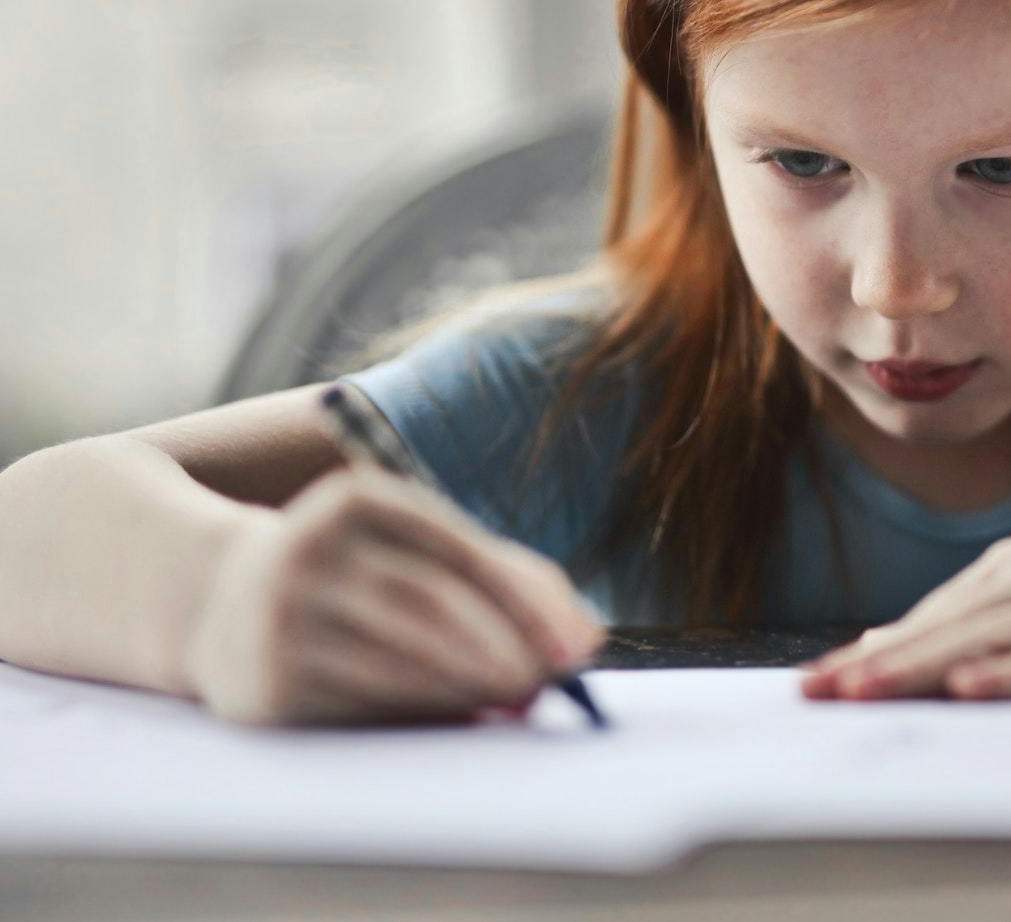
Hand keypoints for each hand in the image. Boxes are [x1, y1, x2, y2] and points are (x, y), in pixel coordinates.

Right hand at [183, 464, 605, 726]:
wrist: (219, 601)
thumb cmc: (358, 572)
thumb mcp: (417, 548)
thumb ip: (508, 579)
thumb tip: (586, 639)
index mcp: (356, 500)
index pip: (457, 549)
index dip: (525, 601)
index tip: (576, 648)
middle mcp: (308, 549)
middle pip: (430, 606)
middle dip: (504, 650)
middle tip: (551, 683)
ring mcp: (279, 618)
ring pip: (400, 661)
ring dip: (472, 688)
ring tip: (518, 699)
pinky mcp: (266, 685)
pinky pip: (365, 706)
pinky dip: (424, 716)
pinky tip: (462, 716)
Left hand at [797, 520, 1010, 700]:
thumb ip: (979, 620)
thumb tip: (886, 645)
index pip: (928, 618)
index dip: (868, 653)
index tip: (810, 685)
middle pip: (946, 630)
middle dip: (877, 664)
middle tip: (814, 695)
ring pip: (991, 643)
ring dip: (924, 668)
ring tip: (864, 692)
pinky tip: (973, 689)